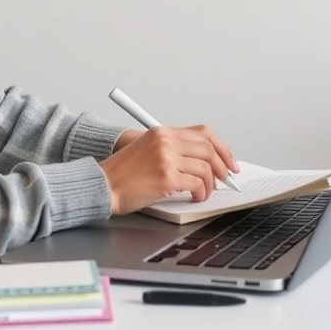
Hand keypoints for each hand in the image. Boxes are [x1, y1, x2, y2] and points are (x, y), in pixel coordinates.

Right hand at [99, 125, 239, 215]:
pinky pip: (196, 184)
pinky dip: (201, 193)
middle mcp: (166, 141)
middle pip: (208, 149)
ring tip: (205, 192)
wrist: (101, 185)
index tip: (228, 160)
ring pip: (205, 168)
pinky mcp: (166, 177)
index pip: (203, 133)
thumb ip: (172, 148)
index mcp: (162, 132)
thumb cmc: (122, 173)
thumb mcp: (147, 149)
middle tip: (225, 179)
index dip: (221, 147)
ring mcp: (166, 158)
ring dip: (210, 184)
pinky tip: (196, 197)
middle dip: (222, 166)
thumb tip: (202, 160)